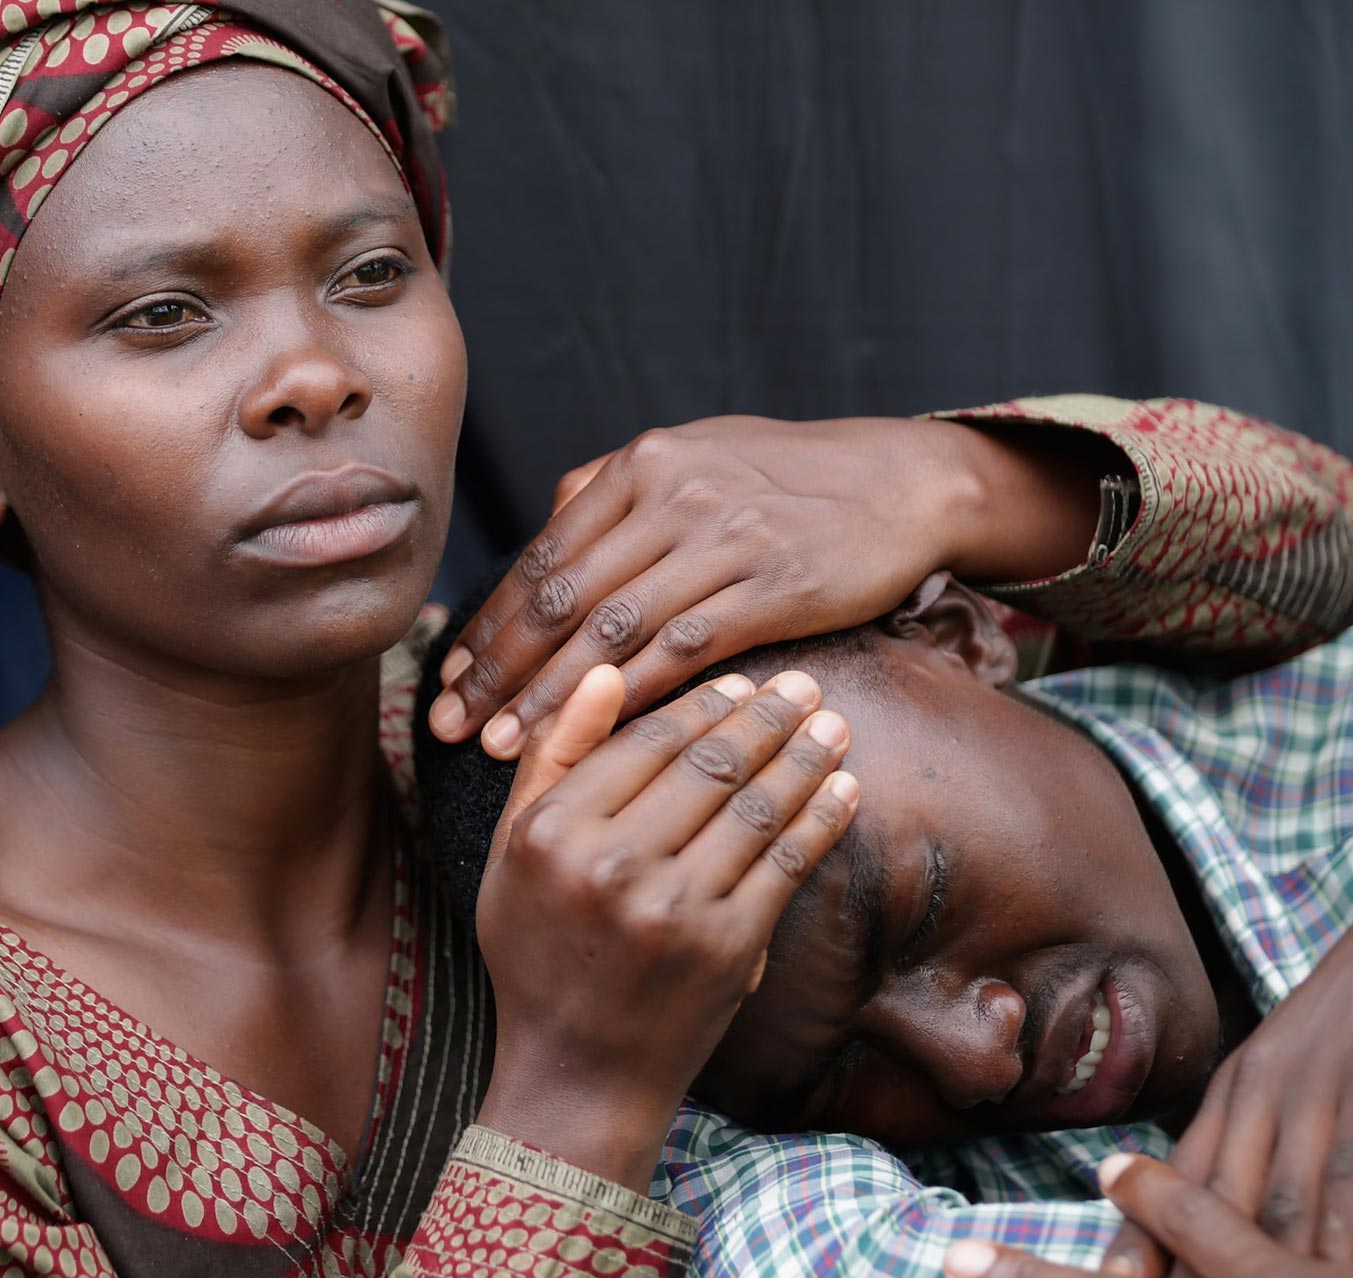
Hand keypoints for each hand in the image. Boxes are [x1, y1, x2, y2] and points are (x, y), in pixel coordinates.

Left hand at [429, 416, 1111, 755]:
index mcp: (642, 466)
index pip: (543, 557)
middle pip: (562, 597)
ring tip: (504, 745)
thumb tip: (548, 527)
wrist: (903, 481)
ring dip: (551, 696)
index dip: (490, 623)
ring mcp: (723, 541)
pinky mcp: (773, 588)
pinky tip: (597, 736)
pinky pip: (683, 651)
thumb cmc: (791, 477)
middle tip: (453, 724)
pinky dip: (632, 698)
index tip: (449, 677)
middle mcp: (672, 496)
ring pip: (612, 631)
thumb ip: (617, 489)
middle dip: (499, 668)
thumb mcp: (696, 457)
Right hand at [474, 664, 857, 1188]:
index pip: (645, 741)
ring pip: (755, 807)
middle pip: (708, 765)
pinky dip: (822, 817)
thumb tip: (606, 673)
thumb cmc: (541, 954)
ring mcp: (673, 909)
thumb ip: (555, 759)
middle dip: (767, 717)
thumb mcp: (513, 853)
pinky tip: (843, 788)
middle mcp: (609, 865)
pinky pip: (787, 863)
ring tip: (832, 726)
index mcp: (550, 832)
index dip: (705, 704)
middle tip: (804, 686)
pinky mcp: (727, 948)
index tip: (744, 683)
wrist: (578, 1074)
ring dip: (805, 757)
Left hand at [1105, 847, 1352, 1277]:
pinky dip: (1340, 1231)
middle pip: (1205, 1200)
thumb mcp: (1309, 1067)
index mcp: (1237, 1083)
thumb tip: (1254, 1200)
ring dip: (1255, 1277)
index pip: (1172, 1177)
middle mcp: (1258, 1086)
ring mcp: (1314, 1084)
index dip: (1136, 1242)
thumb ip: (1277, 1128)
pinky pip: (1349, 1170)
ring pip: (1270, 1195)